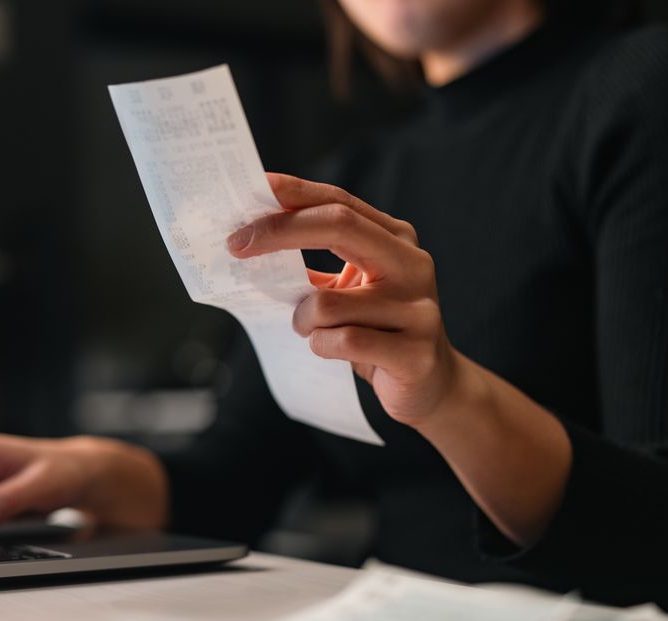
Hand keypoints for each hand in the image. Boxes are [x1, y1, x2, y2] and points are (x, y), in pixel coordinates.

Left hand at [227, 173, 458, 426]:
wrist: (431, 385)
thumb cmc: (376, 331)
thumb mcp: (350, 289)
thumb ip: (315, 265)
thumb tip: (251, 242)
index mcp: (396, 240)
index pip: (340, 203)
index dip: (294, 194)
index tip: (251, 189)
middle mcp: (413, 265)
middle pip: (339, 226)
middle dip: (279, 232)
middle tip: (236, 246)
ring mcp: (418, 309)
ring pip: (327, 302)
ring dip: (302, 318)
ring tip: (309, 329)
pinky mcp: (414, 354)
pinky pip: (343, 341)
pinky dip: (320, 346)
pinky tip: (328, 349)